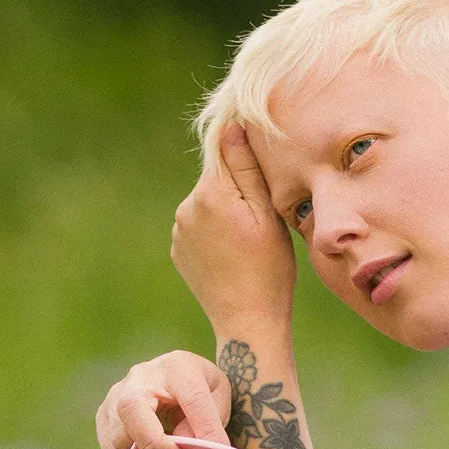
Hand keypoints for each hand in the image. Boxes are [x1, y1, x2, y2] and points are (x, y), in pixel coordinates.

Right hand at [96, 350, 233, 448]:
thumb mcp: (218, 398)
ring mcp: (117, 392)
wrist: (177, 376)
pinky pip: (109, 444)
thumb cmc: (201, 388)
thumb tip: (183, 445)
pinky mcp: (105, 410)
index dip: (205, 432)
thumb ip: (210, 422)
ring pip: (117, 432)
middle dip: (156, 445)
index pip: (192, 399)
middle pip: (132, 409)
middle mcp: (141, 375)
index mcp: (178, 367)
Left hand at [170, 125, 295, 330]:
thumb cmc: (269, 270)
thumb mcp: (267, 215)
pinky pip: (199, 228)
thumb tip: (231, 127)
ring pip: (207, 204)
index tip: (260, 167)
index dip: (243, 154)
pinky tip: (234, 256)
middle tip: (262, 219)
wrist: (247, 321)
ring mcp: (179, 231)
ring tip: (249, 243)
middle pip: (215, 179)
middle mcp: (187, 207)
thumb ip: (247, 169)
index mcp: (211, 193)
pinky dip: (216, 234)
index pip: (223, 151)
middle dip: (237, 189)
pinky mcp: (179, 251)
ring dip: (226, 212)